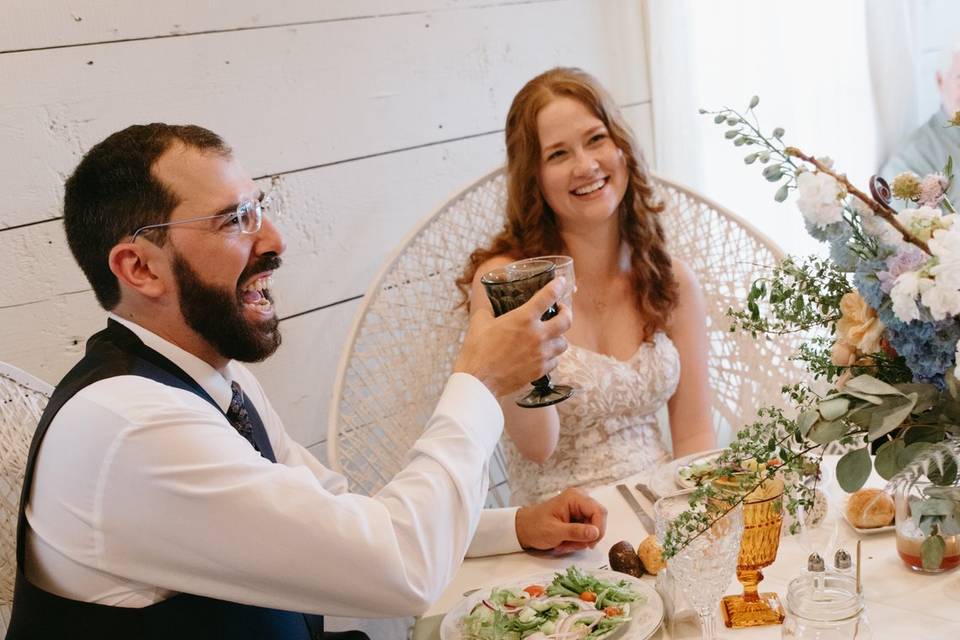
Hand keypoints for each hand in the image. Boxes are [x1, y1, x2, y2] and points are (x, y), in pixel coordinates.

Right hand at [454, 278, 570, 396]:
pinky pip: (555, 361)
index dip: (557, 286)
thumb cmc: (477, 351)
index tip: (561, 282)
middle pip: (566, 320)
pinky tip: (543, 354)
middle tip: (560, 311)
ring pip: (563, 343)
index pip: (548, 296)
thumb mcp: (479, 323)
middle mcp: (538, 335)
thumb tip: (489, 305)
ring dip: (559, 337)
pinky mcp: (540, 370)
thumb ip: (488, 310)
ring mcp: (541, 354)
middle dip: (566, 313)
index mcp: (524, 318)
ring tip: (552, 335)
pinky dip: (552, 356)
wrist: (479, 380)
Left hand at [515, 488, 606, 554]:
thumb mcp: (555, 532)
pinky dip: (577, 541)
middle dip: (587, 537)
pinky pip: (586, 531)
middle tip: (573, 545)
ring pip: (592, 528)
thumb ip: (576, 532)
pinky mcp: (577, 518)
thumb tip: (595, 532)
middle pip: (598, 519)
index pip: (598, 511)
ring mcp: (579, 509)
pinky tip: (564, 543)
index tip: (590, 544)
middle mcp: (579, 500)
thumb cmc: (535, 527)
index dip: (599, 529)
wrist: (523, 528)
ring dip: (580, 541)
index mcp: (574, 497)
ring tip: (563, 545)